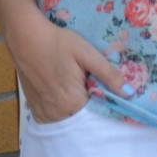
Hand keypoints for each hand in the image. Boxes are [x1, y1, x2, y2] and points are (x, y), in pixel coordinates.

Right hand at [7, 9, 130, 122]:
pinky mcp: (34, 109)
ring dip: (75, 108)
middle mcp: (57, 114)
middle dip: (90, 105)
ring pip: (68, 119)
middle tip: (89, 83)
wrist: (26, 37)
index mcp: (73, 103)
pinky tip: (62, 91)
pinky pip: (54, 117)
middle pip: (83, 118)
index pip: (98, 114)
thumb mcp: (87, 53)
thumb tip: (130, 93)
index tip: (106, 89)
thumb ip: (108, 74)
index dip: (105, 102)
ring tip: (76, 86)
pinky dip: (61, 109)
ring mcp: (43, 113)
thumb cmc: (58, 42)